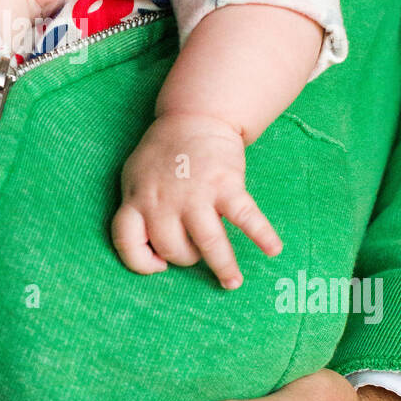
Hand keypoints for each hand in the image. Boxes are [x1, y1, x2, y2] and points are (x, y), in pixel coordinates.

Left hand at [111, 110, 281, 284]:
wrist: (194, 117)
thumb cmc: (164, 154)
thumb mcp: (136, 178)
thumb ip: (139, 211)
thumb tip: (157, 254)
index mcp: (136, 198)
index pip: (127, 241)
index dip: (141, 261)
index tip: (158, 265)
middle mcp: (162, 200)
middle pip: (172, 249)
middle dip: (187, 257)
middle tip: (197, 251)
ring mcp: (195, 193)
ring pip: (208, 243)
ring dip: (223, 267)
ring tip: (233, 282)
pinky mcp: (226, 185)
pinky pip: (244, 217)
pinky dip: (262, 235)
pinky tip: (273, 249)